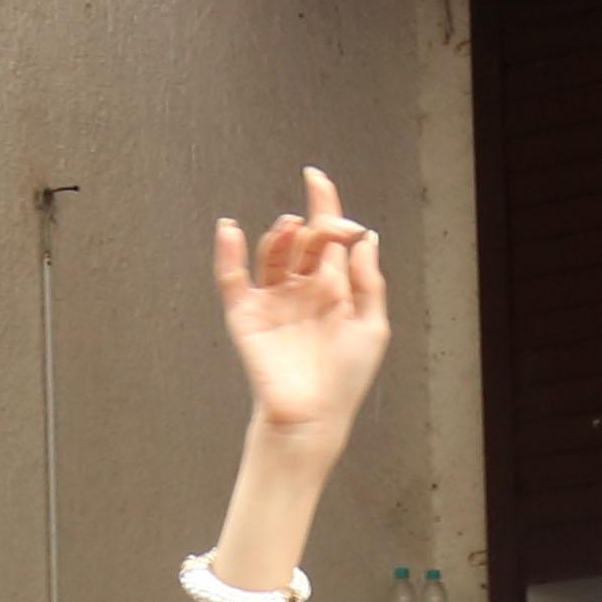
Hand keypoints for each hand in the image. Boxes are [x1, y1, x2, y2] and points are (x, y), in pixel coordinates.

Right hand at [215, 166, 391, 444]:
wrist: (314, 416)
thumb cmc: (344, 379)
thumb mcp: (372, 327)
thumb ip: (368, 282)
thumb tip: (366, 239)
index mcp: (333, 288)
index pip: (327, 238)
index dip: (327, 208)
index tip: (321, 185)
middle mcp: (301, 289)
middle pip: (304, 240)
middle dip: (316, 225)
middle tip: (328, 227)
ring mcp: (272, 300)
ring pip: (273, 253)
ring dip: (281, 235)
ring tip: (292, 229)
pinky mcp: (246, 316)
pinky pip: (232, 279)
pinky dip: (228, 253)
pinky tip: (230, 229)